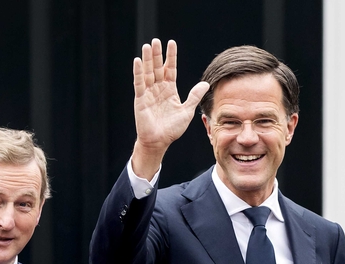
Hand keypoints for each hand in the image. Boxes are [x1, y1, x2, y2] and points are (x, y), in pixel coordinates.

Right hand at [131, 39, 209, 179]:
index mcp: (169, 90)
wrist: (159, 141)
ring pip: (148, 72)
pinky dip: (138, 72)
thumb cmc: (172, 129)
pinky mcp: (140, 99)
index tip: (171, 43)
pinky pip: (139, 83)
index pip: (170, 69)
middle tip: (156, 40)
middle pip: (158, 68)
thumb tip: (206, 84)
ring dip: (148, 59)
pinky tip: (138, 61)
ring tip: (148, 46)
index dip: (171, 57)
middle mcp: (158, 89)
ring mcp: (148, 93)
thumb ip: (194, 97)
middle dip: (157, 54)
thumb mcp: (187, 111)